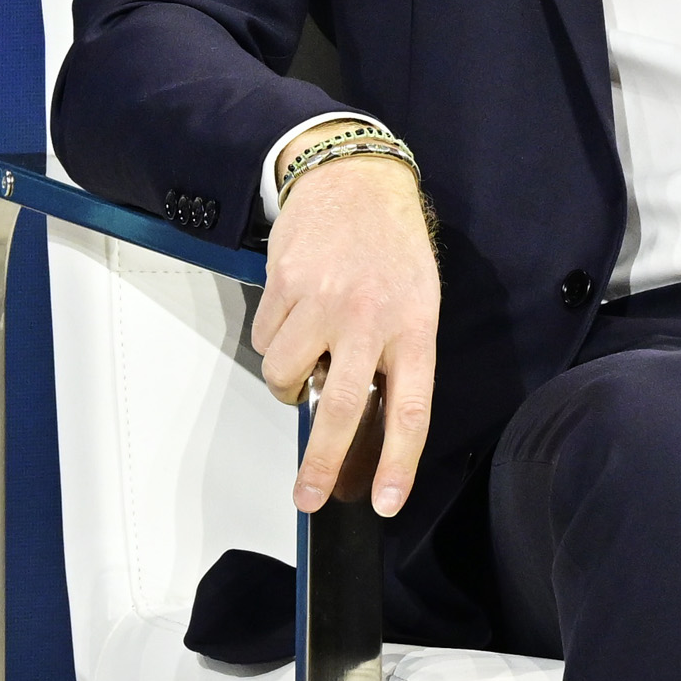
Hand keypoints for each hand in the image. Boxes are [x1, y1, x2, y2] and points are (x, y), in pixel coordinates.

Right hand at [250, 153, 439, 517]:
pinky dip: (273, 342)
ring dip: (287, 381)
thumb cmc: (391, 247)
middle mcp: (368, 317)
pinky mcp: (284, 284)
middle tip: (308, 498)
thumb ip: (395, 359)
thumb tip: (358, 421)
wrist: (353, 178)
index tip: (383, 502)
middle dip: (321, 463)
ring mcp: (322, 300)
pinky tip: (294, 316)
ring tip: (306, 356)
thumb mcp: (417, 302)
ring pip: (284, 375)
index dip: (396, 462)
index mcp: (414, 327)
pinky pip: (264, 339)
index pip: (409, 409)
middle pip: (340, 408)